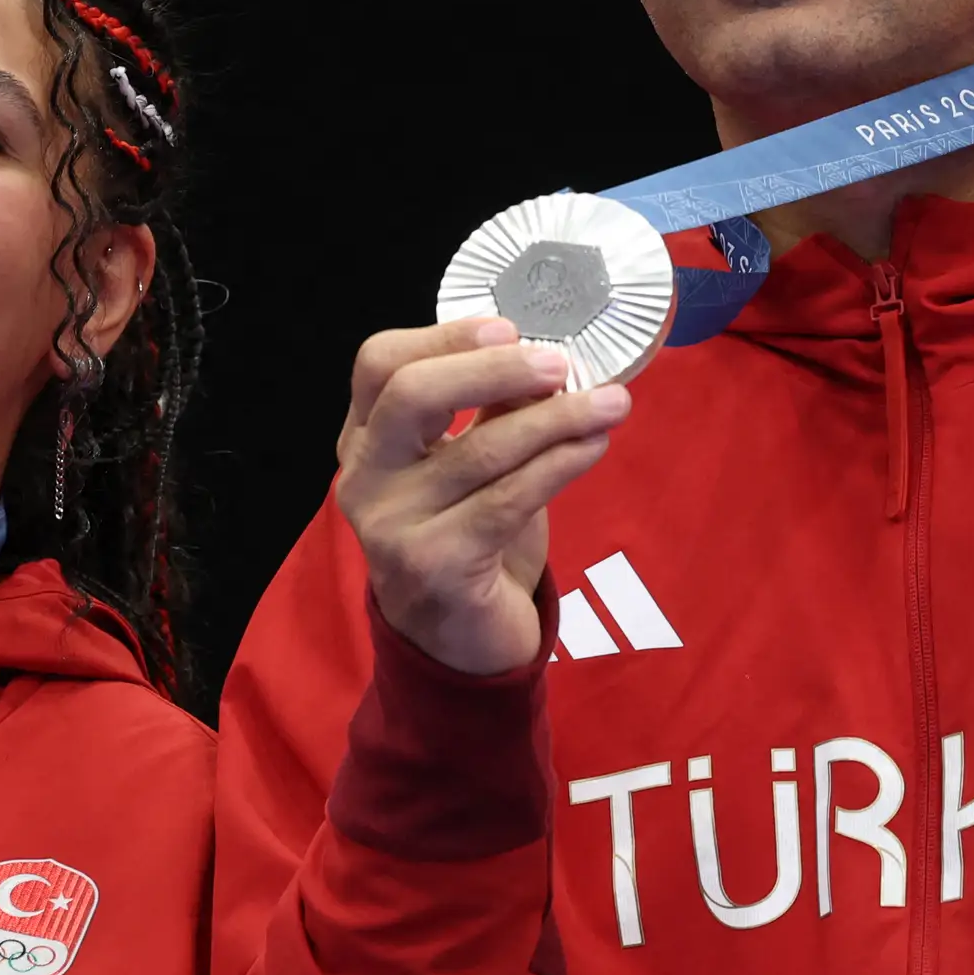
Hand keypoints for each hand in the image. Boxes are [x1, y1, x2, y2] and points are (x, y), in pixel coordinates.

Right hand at [336, 316, 634, 675]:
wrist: (458, 645)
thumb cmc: (468, 539)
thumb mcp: (472, 465)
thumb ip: (491, 412)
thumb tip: (547, 354)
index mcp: (364, 439)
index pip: (379, 364)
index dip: (444, 337)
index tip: (510, 329)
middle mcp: (364, 477)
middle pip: (412, 393)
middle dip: (493, 369)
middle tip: (559, 364)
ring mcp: (392, 525)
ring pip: (479, 450)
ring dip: (555, 419)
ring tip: (610, 404)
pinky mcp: (435, 565)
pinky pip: (508, 499)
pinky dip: (560, 464)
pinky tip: (593, 446)